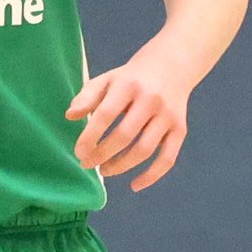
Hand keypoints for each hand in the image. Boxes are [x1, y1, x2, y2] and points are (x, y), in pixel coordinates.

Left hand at [67, 54, 194, 189]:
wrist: (172, 66)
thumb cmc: (130, 78)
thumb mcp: (107, 80)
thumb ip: (87, 97)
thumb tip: (70, 116)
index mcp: (128, 85)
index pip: (106, 115)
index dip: (90, 137)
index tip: (78, 152)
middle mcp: (151, 100)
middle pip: (124, 135)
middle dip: (102, 154)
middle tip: (87, 164)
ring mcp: (168, 115)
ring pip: (144, 149)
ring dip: (121, 166)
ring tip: (104, 170)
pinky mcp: (180, 128)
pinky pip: (168, 158)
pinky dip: (152, 175)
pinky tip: (134, 185)